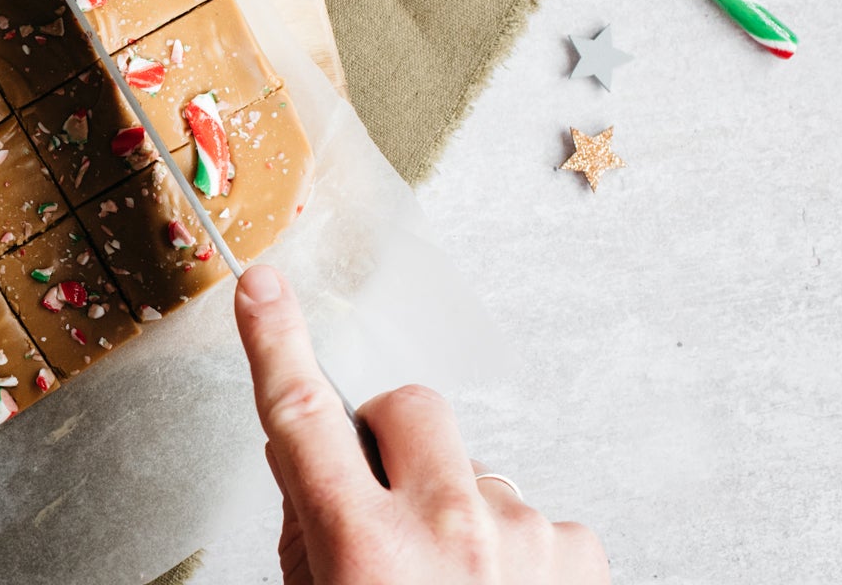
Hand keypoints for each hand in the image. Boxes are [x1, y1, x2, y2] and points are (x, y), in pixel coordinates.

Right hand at [235, 266, 609, 583]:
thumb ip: (313, 541)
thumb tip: (311, 469)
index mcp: (366, 550)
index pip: (301, 419)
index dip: (275, 343)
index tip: (262, 288)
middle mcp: (448, 530)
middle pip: (406, 410)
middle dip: (387, 438)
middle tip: (379, 498)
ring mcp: (524, 537)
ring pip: (474, 471)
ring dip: (455, 511)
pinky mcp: (579, 553)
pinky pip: (532, 516)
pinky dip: (513, 551)